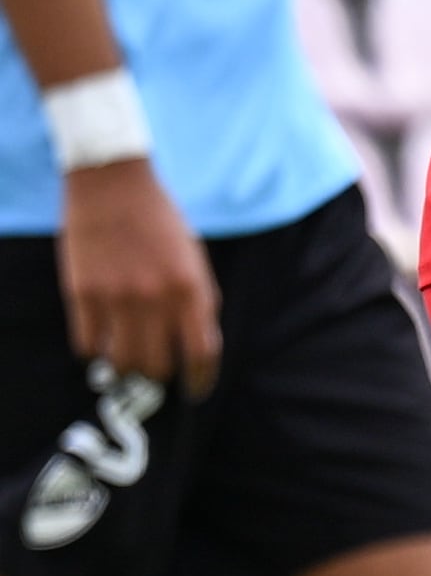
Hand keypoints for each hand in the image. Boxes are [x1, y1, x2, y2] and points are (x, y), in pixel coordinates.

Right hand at [58, 158, 220, 394]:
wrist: (113, 184)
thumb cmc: (159, 220)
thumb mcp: (194, 257)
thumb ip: (199, 299)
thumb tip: (197, 344)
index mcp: (191, 287)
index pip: (202, 354)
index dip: (201, 381)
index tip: (196, 391)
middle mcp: (156, 298)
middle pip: (158, 366)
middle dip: (160, 375)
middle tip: (156, 370)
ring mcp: (117, 298)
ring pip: (122, 363)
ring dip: (127, 367)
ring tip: (128, 358)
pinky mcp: (83, 294)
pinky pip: (88, 345)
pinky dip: (96, 351)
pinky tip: (101, 341)